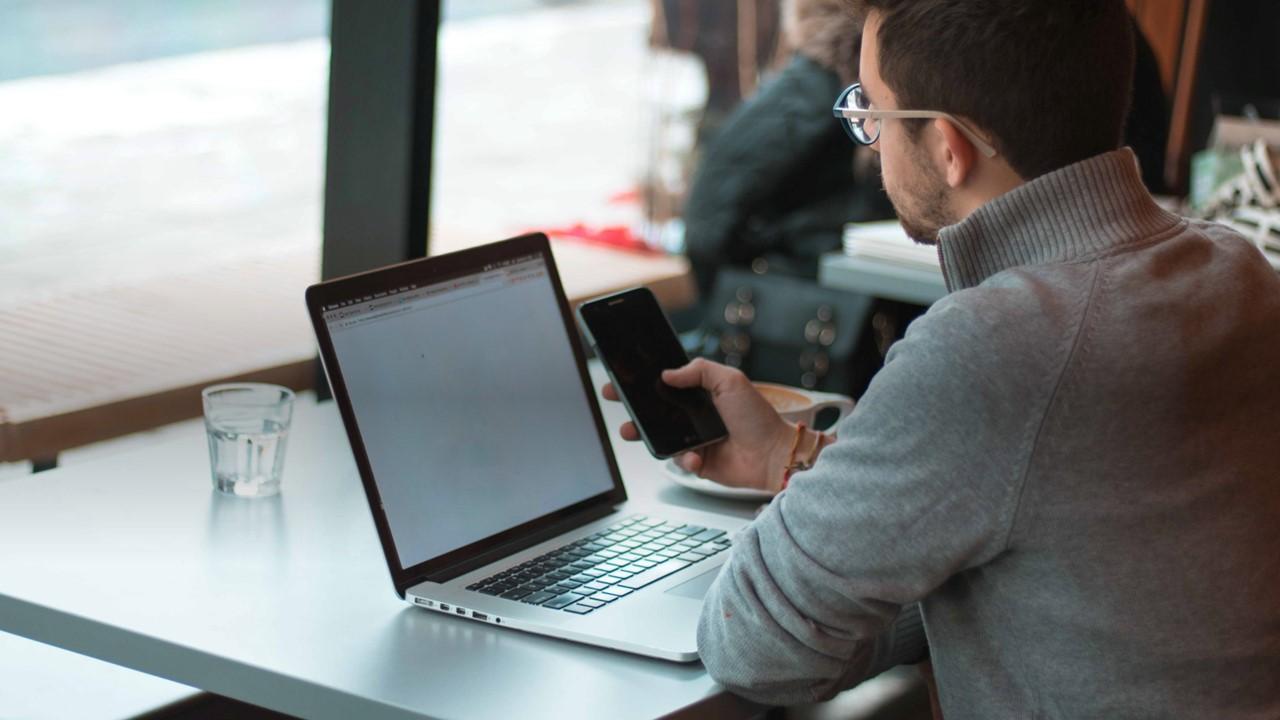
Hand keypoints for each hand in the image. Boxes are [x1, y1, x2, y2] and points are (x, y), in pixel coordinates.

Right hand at [602, 358, 794, 491]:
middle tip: (615, 398)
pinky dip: (684, 458)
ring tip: (630, 431)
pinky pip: (678, 460)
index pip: (666, 385)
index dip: (644, 381)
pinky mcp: (698, 462)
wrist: (773, 454)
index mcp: (702, 394)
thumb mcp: (731, 380)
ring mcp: (695, 439)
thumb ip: (699, 370)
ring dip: (643, 433)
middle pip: (656, 409)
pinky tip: (696, 456)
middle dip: (632, 405)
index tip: (624, 377)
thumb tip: (667, 373)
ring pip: (660, 436)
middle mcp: (695, 416)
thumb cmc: (758, 417)